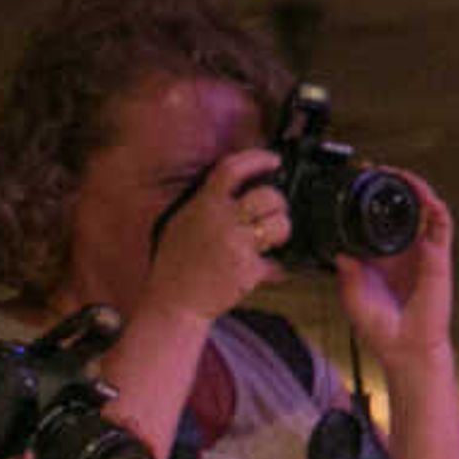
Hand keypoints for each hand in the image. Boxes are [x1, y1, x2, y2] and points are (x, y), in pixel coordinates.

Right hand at [147, 148, 288, 325]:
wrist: (175, 300)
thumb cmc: (176, 263)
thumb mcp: (183, 222)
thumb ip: (207, 205)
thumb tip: (236, 193)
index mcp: (203, 204)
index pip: (232, 169)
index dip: (256, 158)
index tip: (273, 159)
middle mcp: (220, 220)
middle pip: (266, 195)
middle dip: (279, 201)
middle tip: (277, 209)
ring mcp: (236, 244)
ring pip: (278, 225)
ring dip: (283, 230)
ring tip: (274, 239)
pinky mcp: (248, 270)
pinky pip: (274, 263)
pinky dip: (275, 267)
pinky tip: (267, 269)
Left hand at [336, 169, 455, 365]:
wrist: (405, 350)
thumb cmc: (383, 330)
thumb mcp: (351, 296)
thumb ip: (344, 271)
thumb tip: (338, 249)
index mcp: (383, 257)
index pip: (380, 218)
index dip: (373, 197)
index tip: (359, 181)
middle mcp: (404, 251)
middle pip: (404, 207)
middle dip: (395, 184)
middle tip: (379, 170)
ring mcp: (422, 252)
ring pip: (425, 210)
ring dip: (416, 189)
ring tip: (402, 175)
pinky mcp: (439, 259)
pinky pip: (442, 226)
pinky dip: (436, 208)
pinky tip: (425, 197)